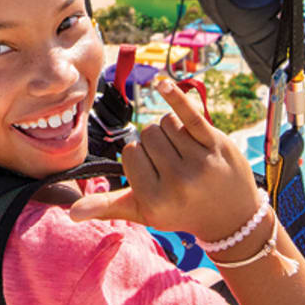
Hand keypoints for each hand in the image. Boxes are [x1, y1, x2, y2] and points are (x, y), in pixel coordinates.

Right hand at [70, 80, 261, 240]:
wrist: (234, 219)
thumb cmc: (182, 213)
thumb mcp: (145, 214)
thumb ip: (108, 208)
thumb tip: (70, 212)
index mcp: (155, 199)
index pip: (130, 152)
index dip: (139, 157)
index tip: (155, 171)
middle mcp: (177, 181)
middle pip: (148, 136)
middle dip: (155, 145)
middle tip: (173, 164)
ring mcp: (198, 161)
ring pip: (165, 123)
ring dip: (170, 131)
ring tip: (184, 152)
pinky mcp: (216, 144)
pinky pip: (189, 114)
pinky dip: (176, 97)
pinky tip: (163, 85)